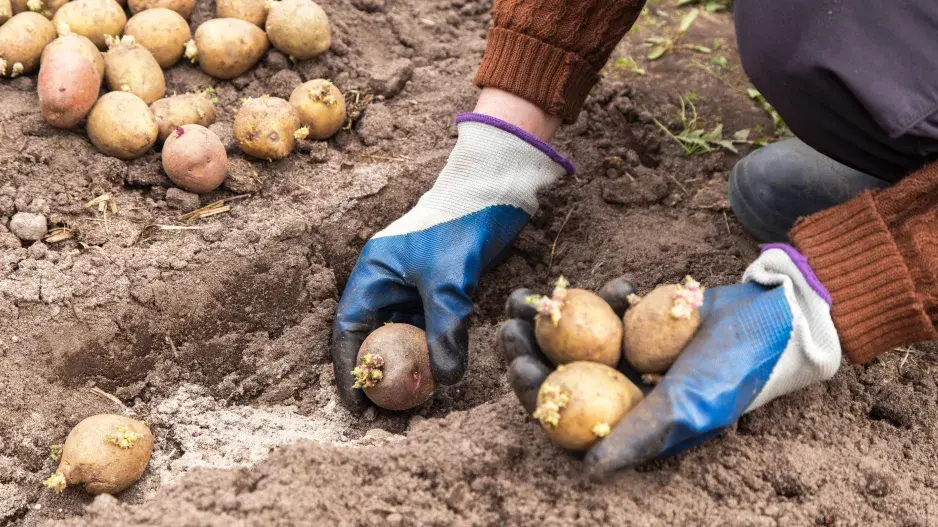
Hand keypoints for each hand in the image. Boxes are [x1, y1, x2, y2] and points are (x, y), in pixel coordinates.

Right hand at [332, 113, 572, 410]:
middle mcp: (385, 281)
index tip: (358, 403)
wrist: (494, 191)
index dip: (349, 368)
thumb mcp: (450, 281)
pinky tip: (438, 375)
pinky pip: (425, 328)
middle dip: (377, 375)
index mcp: (372, 273)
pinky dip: (429, 351)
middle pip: (372, 336)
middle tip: (385, 413)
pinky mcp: (436, 288)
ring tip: (411, 403)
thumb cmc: (462, 225)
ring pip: (400, 335)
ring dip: (405, 366)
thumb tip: (447, 380)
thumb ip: (446, 329)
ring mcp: (411, 285)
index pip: (349, 330)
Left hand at [499, 244, 840, 474]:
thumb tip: (589, 470)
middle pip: (560, 374)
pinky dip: (591, 297)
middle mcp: (621, 391)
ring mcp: (625, 356)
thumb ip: (638, 436)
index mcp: (628, 421)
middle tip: (508, 324)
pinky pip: (599, 312)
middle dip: (529, 350)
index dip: (536, 394)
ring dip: (546, 321)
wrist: (770, 317)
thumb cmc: (734, 370)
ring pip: (570, 341)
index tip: (519, 366)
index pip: (569, 416)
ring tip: (523, 298)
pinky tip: (597, 285)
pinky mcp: (634, 324)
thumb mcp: (687, 406)